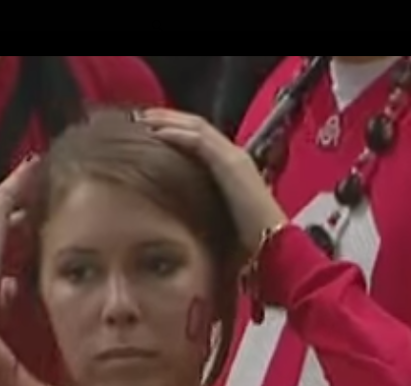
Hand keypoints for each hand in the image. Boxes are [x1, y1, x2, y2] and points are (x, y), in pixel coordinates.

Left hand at [138, 108, 287, 252]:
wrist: (271, 244)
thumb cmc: (244, 239)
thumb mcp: (213, 213)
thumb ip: (197, 203)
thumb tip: (168, 207)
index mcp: (228, 166)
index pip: (198, 137)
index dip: (174, 128)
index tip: (147, 129)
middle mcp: (232, 155)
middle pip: (196, 126)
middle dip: (167, 118)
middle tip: (140, 116)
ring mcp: (233, 157)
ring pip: (197, 127)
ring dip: (168, 120)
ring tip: (144, 118)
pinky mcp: (231, 164)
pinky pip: (200, 141)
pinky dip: (178, 134)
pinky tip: (157, 133)